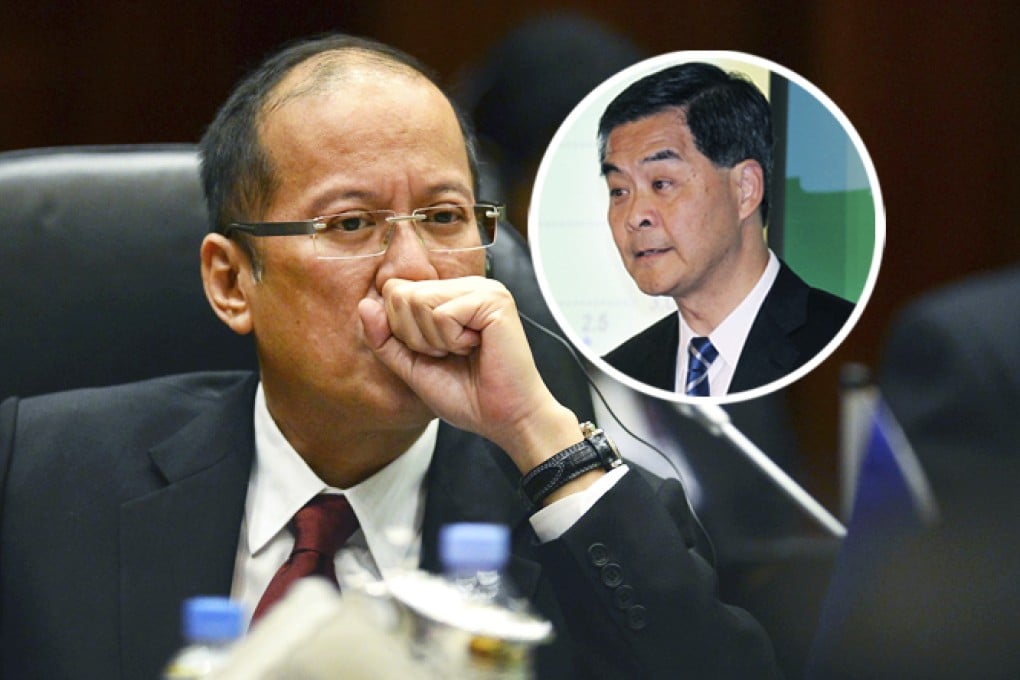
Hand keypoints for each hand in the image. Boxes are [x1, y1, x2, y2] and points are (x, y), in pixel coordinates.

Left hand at [358, 276, 579, 470]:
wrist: (505, 418)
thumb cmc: (467, 396)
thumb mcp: (412, 366)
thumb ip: (385, 338)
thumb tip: (365, 304)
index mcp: (449, 296)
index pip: (395, 291)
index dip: (402, 330)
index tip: (435, 353)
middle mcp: (466, 286)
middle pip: (402, 294)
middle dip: (415, 336)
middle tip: (449, 354)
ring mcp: (482, 289)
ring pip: (418, 300)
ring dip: (433, 340)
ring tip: (463, 351)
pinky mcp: (493, 300)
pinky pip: (442, 314)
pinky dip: (452, 341)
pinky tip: (476, 348)